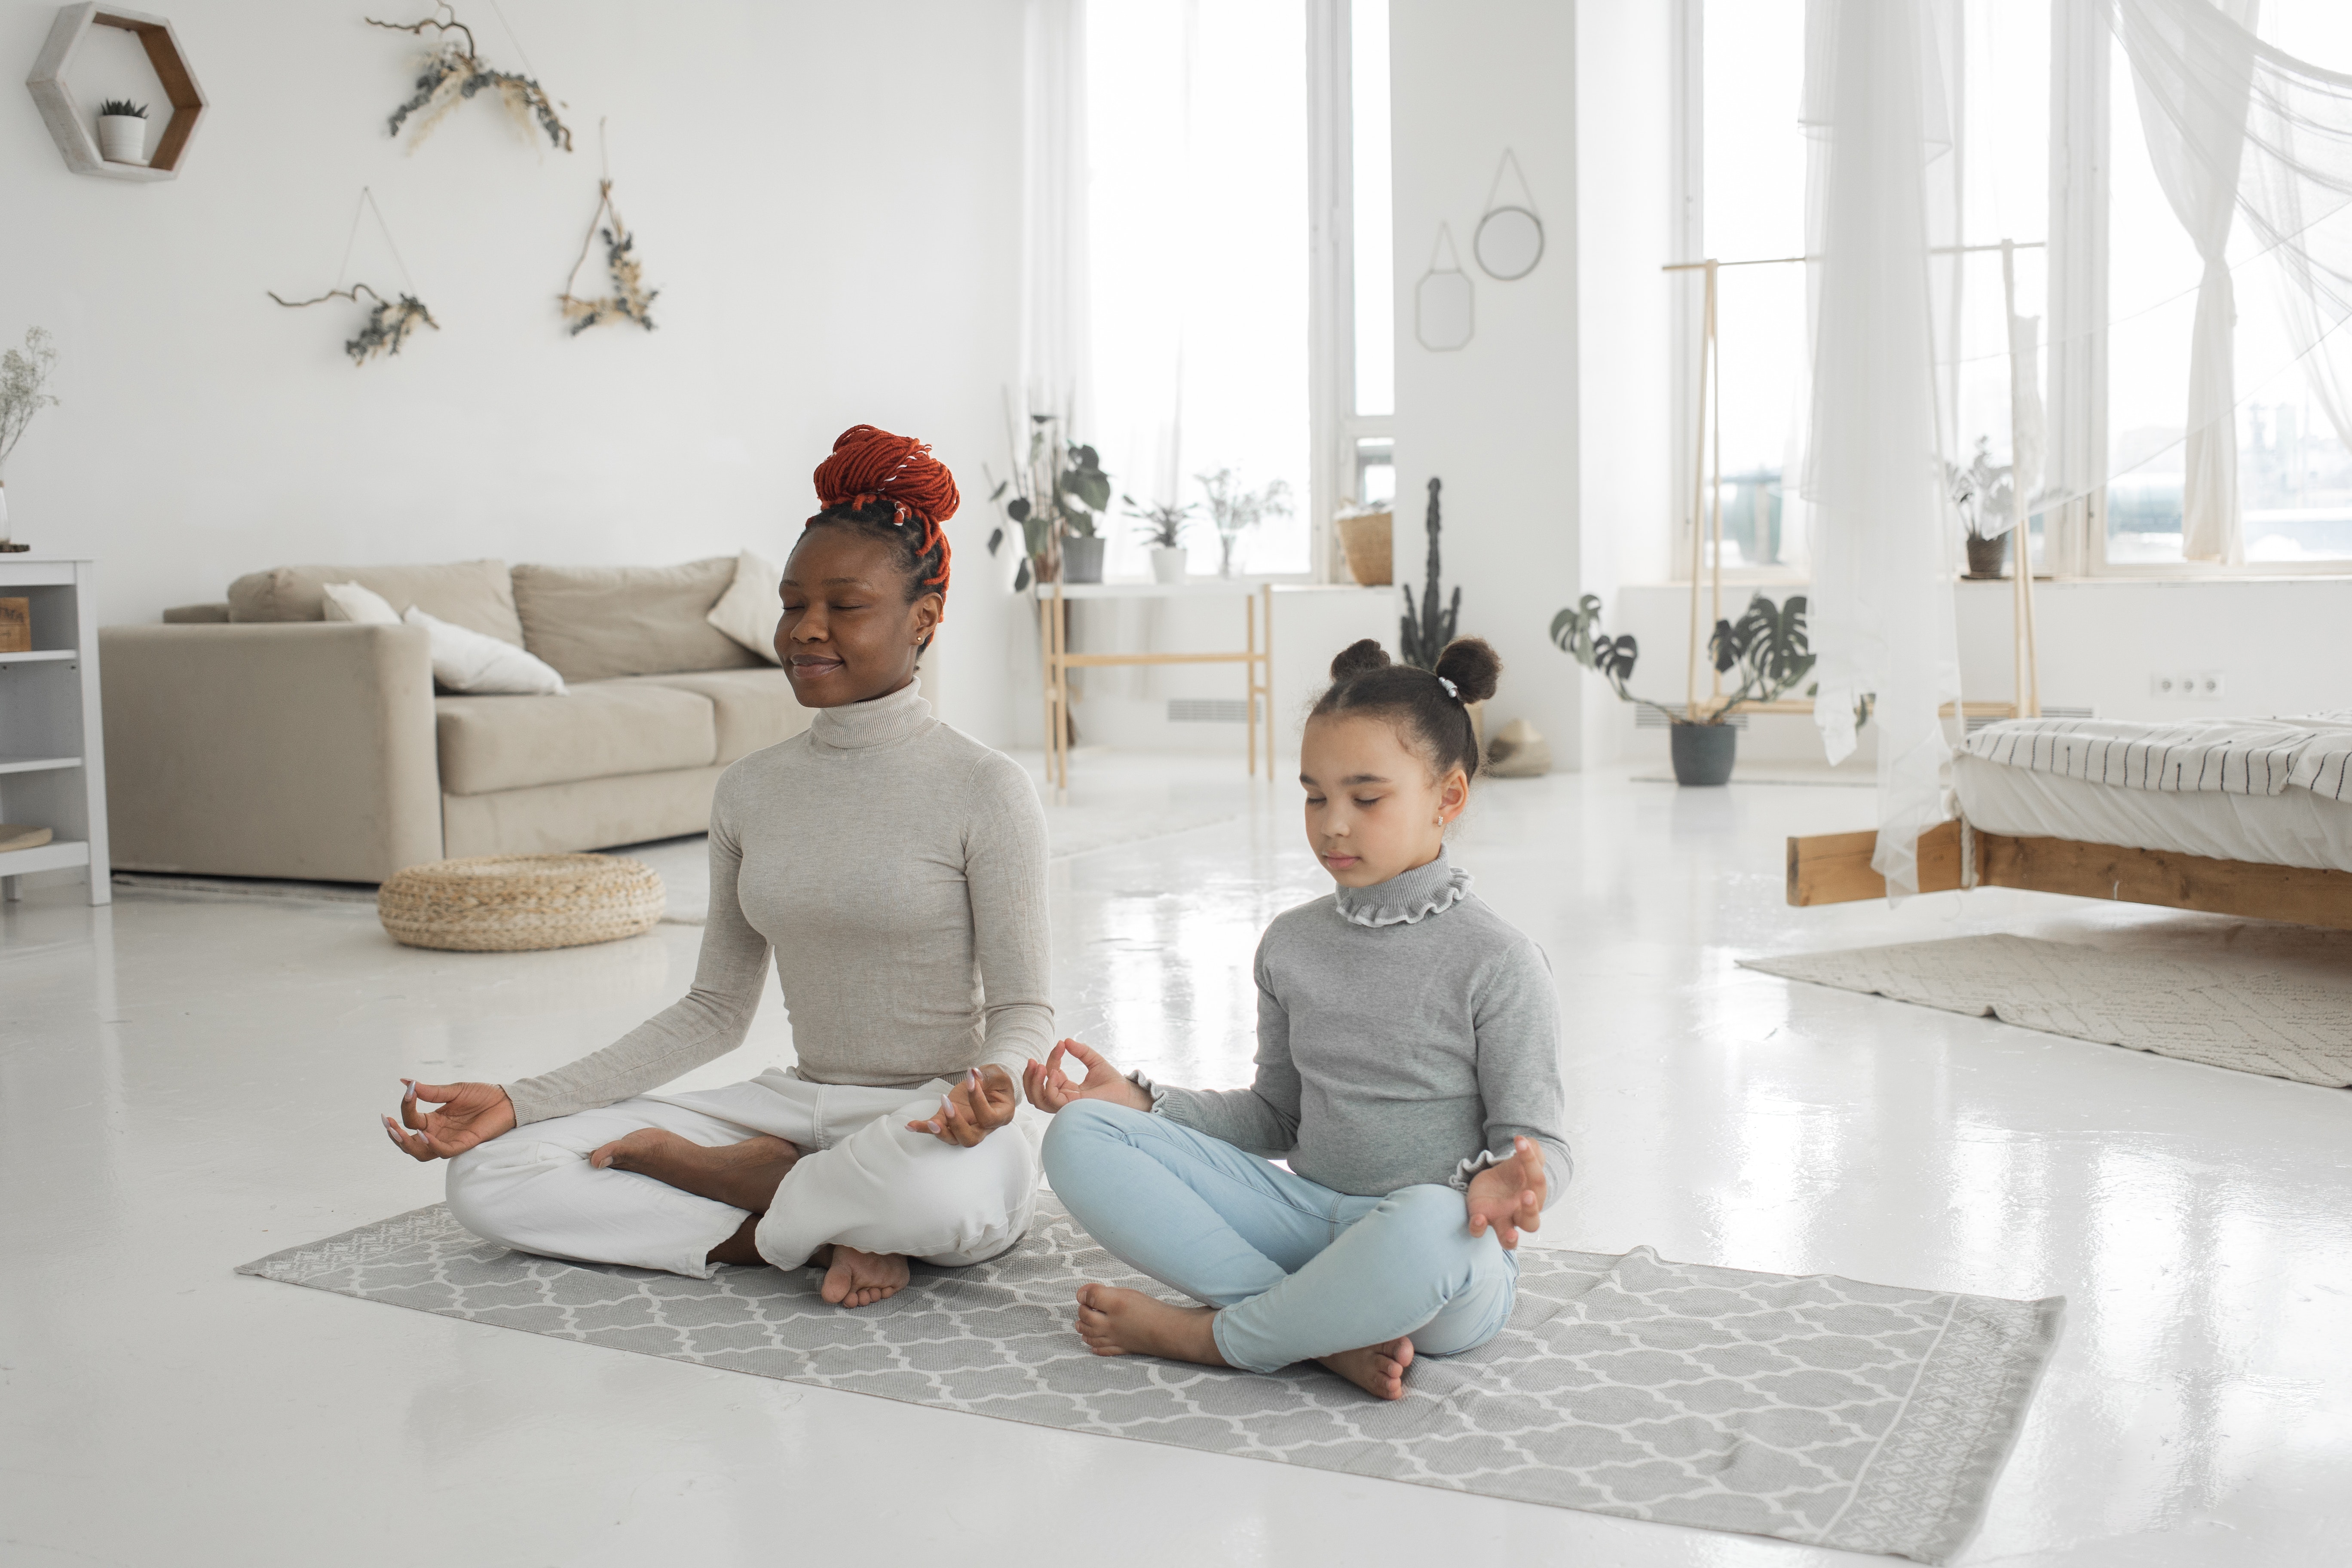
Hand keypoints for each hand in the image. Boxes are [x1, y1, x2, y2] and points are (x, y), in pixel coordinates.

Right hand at [384, 1079, 515, 1161]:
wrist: (506, 1099)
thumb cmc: (481, 1095)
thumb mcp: (453, 1091)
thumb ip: (429, 1091)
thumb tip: (405, 1081)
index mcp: (433, 1120)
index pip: (411, 1120)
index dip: (406, 1107)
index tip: (407, 1089)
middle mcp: (438, 1133)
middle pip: (410, 1143)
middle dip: (396, 1135)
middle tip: (388, 1123)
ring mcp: (449, 1141)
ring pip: (422, 1152)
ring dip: (408, 1143)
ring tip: (399, 1130)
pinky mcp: (464, 1145)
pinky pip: (443, 1150)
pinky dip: (432, 1144)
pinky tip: (424, 1134)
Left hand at [905, 1065, 1018, 1146]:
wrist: (990, 1086)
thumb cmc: (997, 1082)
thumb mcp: (997, 1075)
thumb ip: (988, 1076)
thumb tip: (973, 1074)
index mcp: (1000, 1117)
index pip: (988, 1118)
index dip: (978, 1101)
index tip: (970, 1080)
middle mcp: (983, 1128)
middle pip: (970, 1139)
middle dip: (957, 1125)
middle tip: (949, 1104)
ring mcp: (965, 1126)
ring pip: (953, 1139)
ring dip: (940, 1132)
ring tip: (930, 1123)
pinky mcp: (949, 1120)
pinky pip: (936, 1128)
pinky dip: (922, 1127)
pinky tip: (910, 1125)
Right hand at [1022, 1038, 1151, 1114]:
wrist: (1127, 1094)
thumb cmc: (1113, 1082)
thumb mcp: (1095, 1061)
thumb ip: (1081, 1051)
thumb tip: (1066, 1040)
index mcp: (1067, 1089)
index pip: (1050, 1074)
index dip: (1051, 1058)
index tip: (1060, 1044)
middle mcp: (1063, 1099)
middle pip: (1035, 1093)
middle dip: (1029, 1077)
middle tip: (1033, 1060)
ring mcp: (1066, 1105)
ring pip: (1038, 1100)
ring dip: (1034, 1083)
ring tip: (1040, 1066)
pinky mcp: (1072, 1107)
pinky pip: (1051, 1100)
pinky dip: (1049, 1086)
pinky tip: (1056, 1073)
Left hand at [1464, 1137, 1545, 1250]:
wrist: (1494, 1182)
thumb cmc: (1514, 1174)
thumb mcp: (1523, 1159)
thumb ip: (1532, 1150)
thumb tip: (1527, 1142)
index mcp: (1534, 1195)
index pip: (1537, 1181)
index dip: (1531, 1161)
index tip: (1520, 1142)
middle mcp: (1520, 1212)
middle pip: (1532, 1222)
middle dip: (1531, 1210)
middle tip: (1527, 1195)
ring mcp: (1501, 1219)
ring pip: (1508, 1239)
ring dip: (1511, 1238)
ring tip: (1512, 1234)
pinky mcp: (1481, 1218)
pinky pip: (1479, 1231)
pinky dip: (1478, 1228)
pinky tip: (1478, 1218)